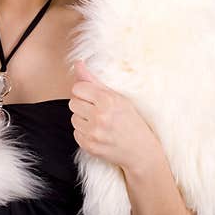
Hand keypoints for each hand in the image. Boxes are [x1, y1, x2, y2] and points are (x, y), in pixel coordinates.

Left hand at [69, 59, 164, 173]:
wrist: (141, 151)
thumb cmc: (131, 121)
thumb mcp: (117, 97)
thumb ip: (94, 81)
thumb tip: (77, 63)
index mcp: (108, 100)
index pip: (77, 88)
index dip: (84, 92)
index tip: (94, 97)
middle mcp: (100, 116)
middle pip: (73, 103)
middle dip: (83, 105)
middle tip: (99, 111)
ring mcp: (94, 133)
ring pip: (73, 118)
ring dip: (83, 119)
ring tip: (100, 123)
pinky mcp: (89, 146)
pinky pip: (76, 133)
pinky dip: (84, 133)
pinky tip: (99, 134)